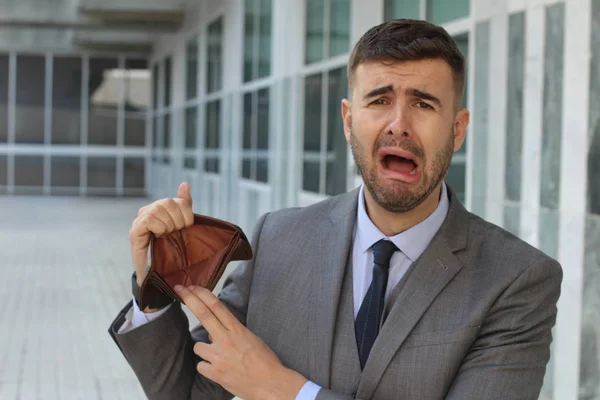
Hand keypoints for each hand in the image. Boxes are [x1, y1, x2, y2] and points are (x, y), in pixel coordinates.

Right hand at [129, 182, 193, 285]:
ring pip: (159, 208)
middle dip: (178, 221)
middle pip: (169, 202)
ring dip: (168, 225)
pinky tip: (157, 236)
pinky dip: (158, 228)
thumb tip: (185, 184)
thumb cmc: (170, 249)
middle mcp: (150, 209)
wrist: (158, 272)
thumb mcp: (181, 226)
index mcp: (162, 207)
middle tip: (175, 233)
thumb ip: (184, 204)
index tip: (185, 227)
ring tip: (165, 235)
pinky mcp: (135, 229)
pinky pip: (150, 219)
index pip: (179, 200)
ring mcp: (141, 218)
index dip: (187, 214)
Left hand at [175, 285, 307, 399]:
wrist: (270, 384)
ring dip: (205, 350)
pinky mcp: (215, 373)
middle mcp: (226, 340)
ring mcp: (218, 356)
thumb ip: (232, 332)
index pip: (216, 306)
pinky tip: (218, 369)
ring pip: (198, 346)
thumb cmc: (265, 361)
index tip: (192, 287)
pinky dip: (207, 367)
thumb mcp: (251, 339)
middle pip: (203, 314)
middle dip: (189, 299)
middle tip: (179, 289)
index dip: (202, 294)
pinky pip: (201, 366)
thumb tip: (214, 330)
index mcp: (237, 329)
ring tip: (219, 357)